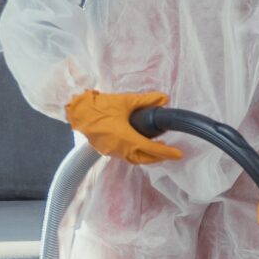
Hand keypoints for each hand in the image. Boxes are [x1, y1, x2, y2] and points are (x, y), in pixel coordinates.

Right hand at [64, 89, 182, 163]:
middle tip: (170, 152)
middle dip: (159, 157)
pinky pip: (125, 156)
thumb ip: (146, 100)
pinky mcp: (106, 150)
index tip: (179, 154)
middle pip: (144, 159)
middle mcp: (120, 149)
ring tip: (157, 148)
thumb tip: (164, 98)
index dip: (167, 152)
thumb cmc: (101, 107)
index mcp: (126, 138)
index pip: (151, 149)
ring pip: (134, 159)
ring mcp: (112, 151)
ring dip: (147, 156)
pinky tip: (139, 145)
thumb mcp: (126, 101)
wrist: (79, 112)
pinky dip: (136, 154)